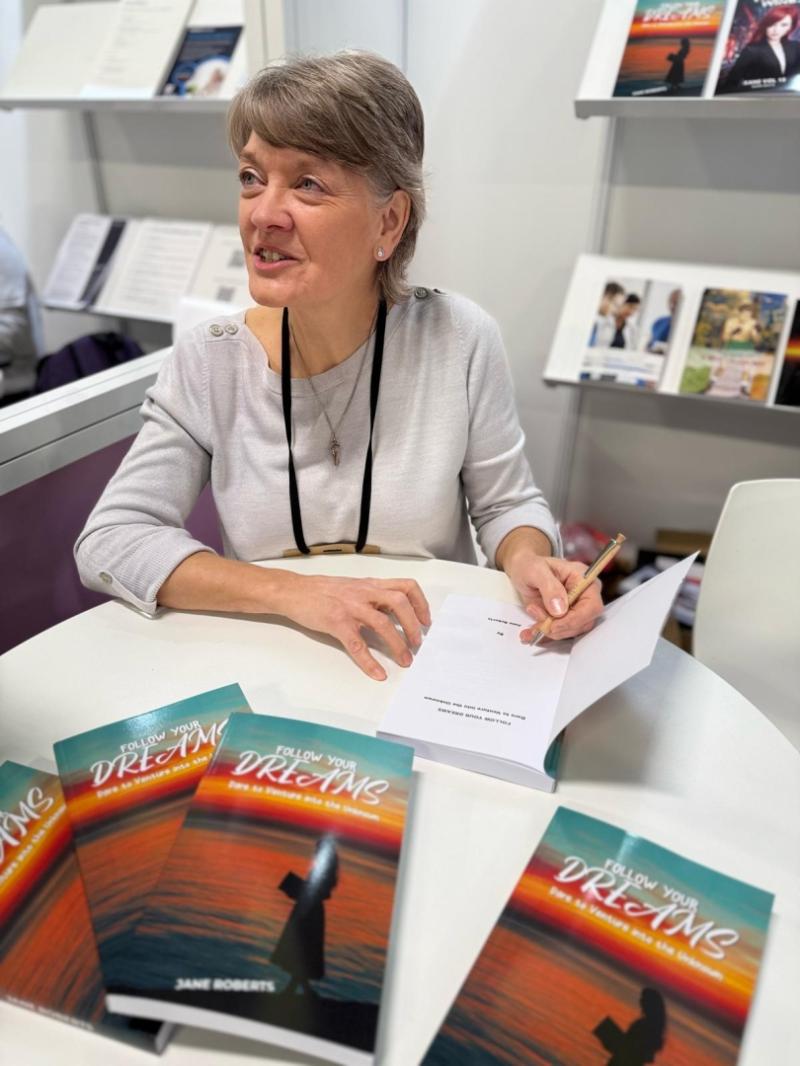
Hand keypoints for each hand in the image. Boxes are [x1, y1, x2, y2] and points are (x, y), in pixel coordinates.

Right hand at [279, 574, 430, 680]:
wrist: (294, 591)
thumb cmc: (323, 591)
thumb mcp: (354, 587)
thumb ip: (374, 596)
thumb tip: (396, 613)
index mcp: (371, 585)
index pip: (405, 586)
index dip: (421, 603)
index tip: (426, 621)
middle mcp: (364, 593)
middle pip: (399, 603)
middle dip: (413, 625)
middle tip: (418, 643)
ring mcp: (351, 607)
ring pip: (382, 623)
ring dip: (398, 644)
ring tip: (405, 660)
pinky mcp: (337, 623)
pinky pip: (357, 644)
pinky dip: (369, 661)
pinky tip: (377, 673)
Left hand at [503, 554, 603, 643]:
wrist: (523, 570)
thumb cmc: (531, 565)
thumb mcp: (536, 570)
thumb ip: (549, 587)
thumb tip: (560, 610)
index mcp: (584, 579)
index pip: (592, 606)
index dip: (575, 619)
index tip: (554, 624)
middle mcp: (584, 596)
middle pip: (583, 622)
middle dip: (559, 626)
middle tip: (536, 617)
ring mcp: (575, 609)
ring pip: (570, 630)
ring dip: (549, 630)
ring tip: (531, 613)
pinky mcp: (564, 618)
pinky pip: (558, 632)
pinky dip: (543, 636)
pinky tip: (528, 633)